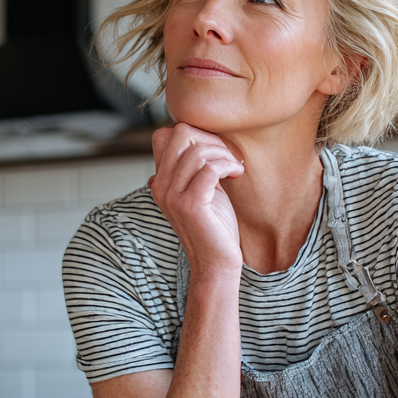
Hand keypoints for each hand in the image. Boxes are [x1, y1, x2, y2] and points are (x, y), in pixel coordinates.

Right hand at [149, 124, 243, 278]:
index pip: (165, 135)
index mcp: (160, 180)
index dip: (194, 134)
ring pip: (197, 151)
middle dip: (211, 139)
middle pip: (180, 134)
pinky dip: (228, 166)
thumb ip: (194, 167)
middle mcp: (161, 185)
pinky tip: (237, 174)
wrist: (216, 262)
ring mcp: (173, 196)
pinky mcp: (190, 205)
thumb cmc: (214, 226)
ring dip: (223, 154)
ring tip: (234, 168)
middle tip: (227, 157)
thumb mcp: (200, 189)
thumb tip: (202, 137)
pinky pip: (209, 169)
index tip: (215, 150)